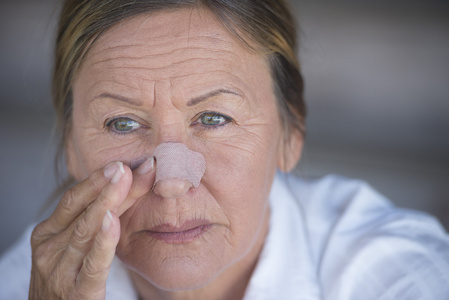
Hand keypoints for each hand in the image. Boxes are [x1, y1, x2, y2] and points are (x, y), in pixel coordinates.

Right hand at [29, 158, 153, 299]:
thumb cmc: (65, 281)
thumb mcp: (71, 248)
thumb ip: (90, 223)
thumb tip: (121, 190)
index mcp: (47, 234)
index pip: (74, 200)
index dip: (97, 179)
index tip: (122, 163)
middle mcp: (49, 249)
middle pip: (83, 210)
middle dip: (107, 185)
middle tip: (128, 165)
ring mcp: (60, 270)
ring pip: (87, 230)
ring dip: (109, 201)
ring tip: (126, 180)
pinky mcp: (77, 292)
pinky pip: (93, 263)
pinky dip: (103, 240)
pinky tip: (113, 221)